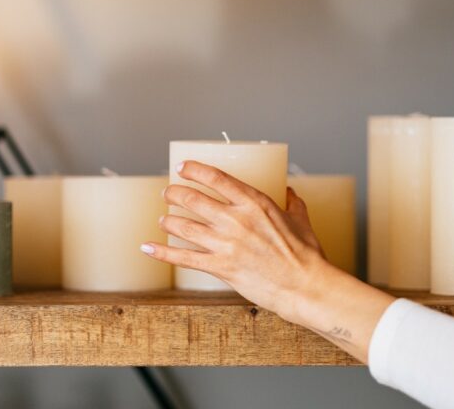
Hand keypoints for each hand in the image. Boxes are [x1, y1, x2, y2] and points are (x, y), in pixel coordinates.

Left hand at [142, 160, 394, 362]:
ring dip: (169, 220)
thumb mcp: (301, 220)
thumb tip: (289, 191)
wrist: (305, 287)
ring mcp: (225, 244)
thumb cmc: (306, 255)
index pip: (215, 178)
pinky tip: (148, 247)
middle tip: (168, 193)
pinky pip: (183, 258)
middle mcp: (235, 220)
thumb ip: (292, 202)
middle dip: (174, 193)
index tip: (182, 167)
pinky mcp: (220, 267)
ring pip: (184, 226)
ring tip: (164, 218)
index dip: (194, 170)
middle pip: (192, 199)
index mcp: (254, 203)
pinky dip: (162, 252)